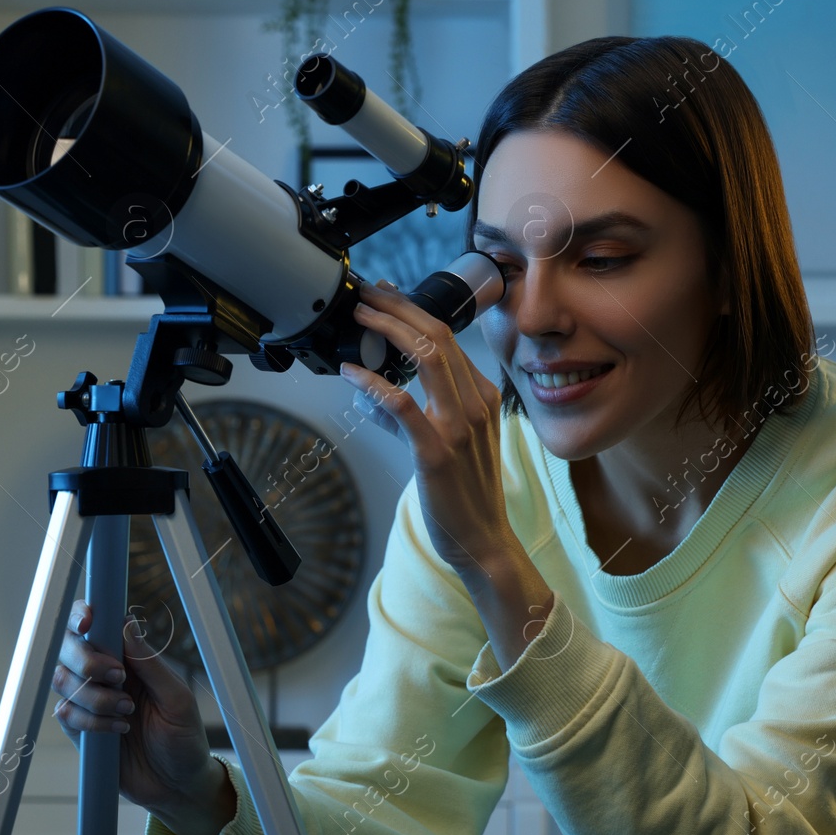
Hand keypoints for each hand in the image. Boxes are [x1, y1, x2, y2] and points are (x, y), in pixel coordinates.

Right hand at [51, 599, 234, 834]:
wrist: (177, 787)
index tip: (88, 621)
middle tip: (118, 678)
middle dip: (86, 660)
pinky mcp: (81, 730)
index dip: (83, 615)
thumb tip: (127, 625)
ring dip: (94, 696)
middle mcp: (105, 675)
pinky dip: (90, 722)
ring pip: (63, 680)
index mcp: (130, 659)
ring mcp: (90, 702)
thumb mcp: (177, 699)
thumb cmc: (185, 739)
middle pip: (69, 648)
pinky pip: (66, 714)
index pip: (98, 625)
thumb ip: (150, 664)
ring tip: (127, 711)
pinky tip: (117, 731)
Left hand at [340, 279, 516, 579]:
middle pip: (437, 334)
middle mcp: (475, 405)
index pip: (447, 337)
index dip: (412, 310)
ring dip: (388, 329)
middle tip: (367, 293)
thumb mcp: (449, 444)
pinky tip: (352, 374)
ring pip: (426, 357)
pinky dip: (374, 383)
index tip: (385, 296)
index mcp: (481, 397)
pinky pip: (402, 405)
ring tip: (359, 317)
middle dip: (398, 306)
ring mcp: (458, 427)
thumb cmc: (465, 495)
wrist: (483, 541)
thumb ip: (412, 415)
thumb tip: (374, 394)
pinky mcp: (435, 453)